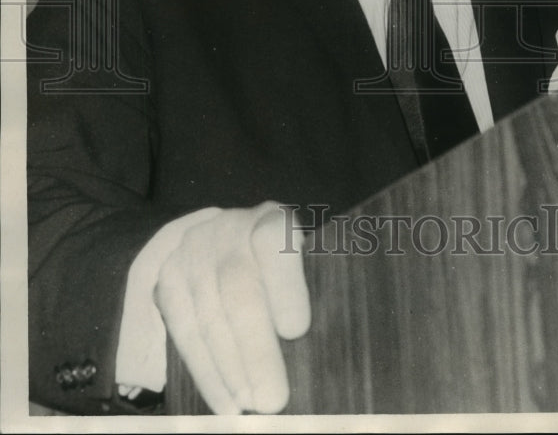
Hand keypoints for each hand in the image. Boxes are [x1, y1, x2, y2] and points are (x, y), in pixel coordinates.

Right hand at [153, 200, 310, 413]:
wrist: (225, 240)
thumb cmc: (280, 267)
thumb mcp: (304, 263)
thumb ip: (314, 289)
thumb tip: (323, 349)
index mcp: (271, 219)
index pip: (273, 240)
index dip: (284, 285)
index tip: (296, 330)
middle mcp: (227, 229)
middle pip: (237, 287)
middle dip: (255, 349)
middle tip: (273, 399)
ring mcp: (191, 253)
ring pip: (206, 315)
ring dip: (227, 369)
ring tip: (248, 407)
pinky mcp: (166, 281)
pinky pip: (181, 331)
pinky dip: (203, 372)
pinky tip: (223, 402)